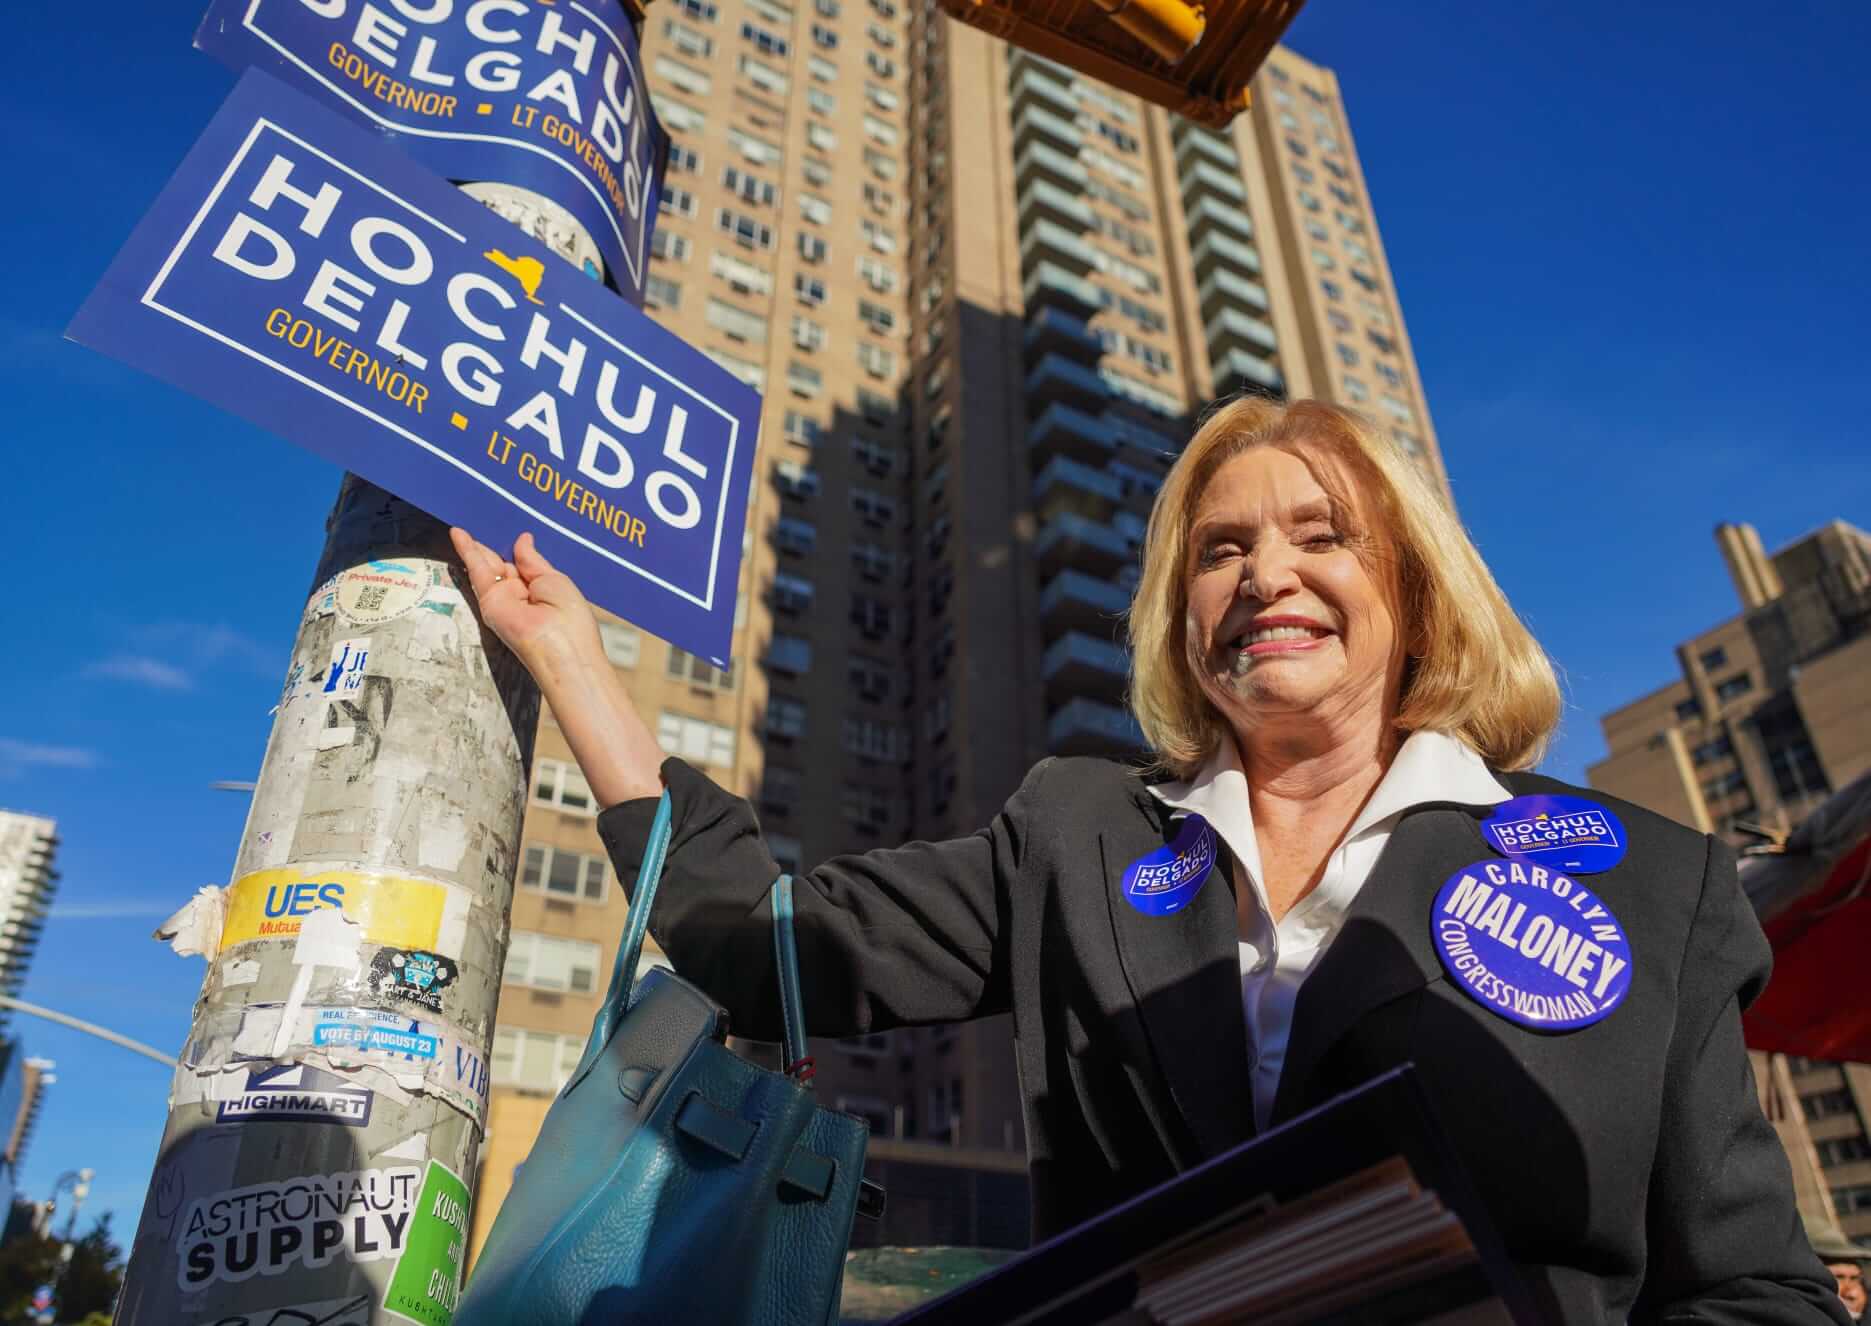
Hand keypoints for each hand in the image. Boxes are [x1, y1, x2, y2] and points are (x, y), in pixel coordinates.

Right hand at [450, 528, 603, 672]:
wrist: (560, 645)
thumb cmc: (568, 613)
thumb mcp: (553, 578)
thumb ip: (532, 560)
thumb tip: (523, 538)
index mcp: (541, 589)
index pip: (523, 565)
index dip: (515, 547)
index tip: (506, 527)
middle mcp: (520, 594)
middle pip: (502, 563)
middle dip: (492, 544)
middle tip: (481, 518)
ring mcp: (503, 598)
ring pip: (487, 565)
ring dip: (475, 545)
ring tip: (463, 520)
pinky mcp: (488, 601)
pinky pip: (477, 571)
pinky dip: (467, 551)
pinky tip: (458, 533)